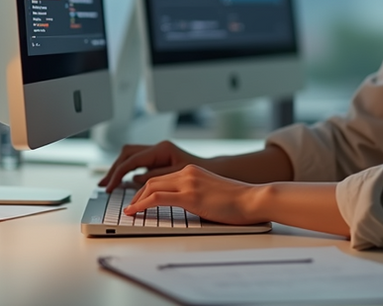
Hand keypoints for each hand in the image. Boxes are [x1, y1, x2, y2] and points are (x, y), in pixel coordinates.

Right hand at [99, 140, 204, 192]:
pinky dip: (128, 171)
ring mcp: (159, 153)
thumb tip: (134, 179)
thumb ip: (156, 177)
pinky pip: (139, 163)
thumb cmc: (203, 175)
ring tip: (108, 184)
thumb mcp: (178, 177)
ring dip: (119, 169)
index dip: (118, 174)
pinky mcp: (160, 161)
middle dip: (114, 169)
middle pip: (127, 154)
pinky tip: (122, 182)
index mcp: (162, 149)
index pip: (132, 160)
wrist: (218, 173)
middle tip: (103, 185)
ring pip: (131, 156)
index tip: (109, 188)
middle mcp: (159, 148)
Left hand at [124, 165, 266, 225]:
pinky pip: (157, 198)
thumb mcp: (212, 193)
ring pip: (151, 187)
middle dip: (137, 195)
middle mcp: (188, 172)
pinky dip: (141, 205)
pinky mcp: (190, 195)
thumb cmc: (238, 201)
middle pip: (153, 181)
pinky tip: (133, 212)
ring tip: (129, 212)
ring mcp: (189, 182)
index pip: (162, 178)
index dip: (146, 190)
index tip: (138, 201)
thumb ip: (196, 195)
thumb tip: (186, 207)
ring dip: (136, 200)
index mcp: (193, 171)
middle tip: (129, 208)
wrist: (253, 199)